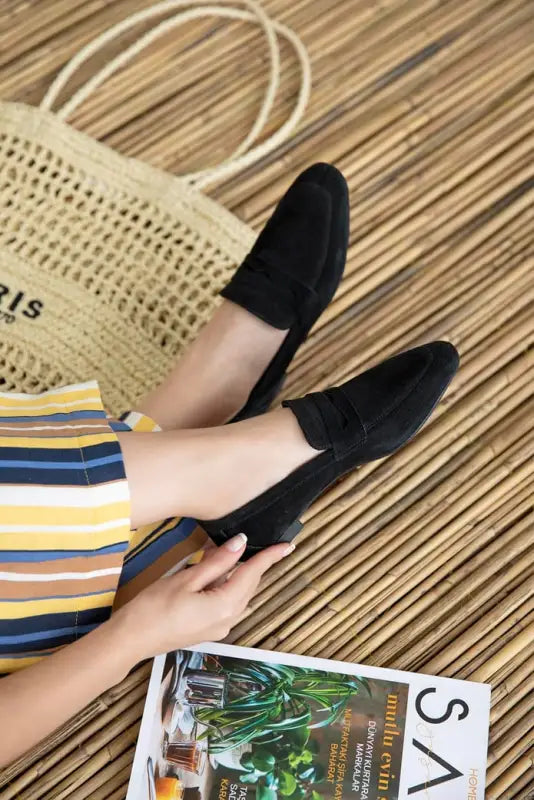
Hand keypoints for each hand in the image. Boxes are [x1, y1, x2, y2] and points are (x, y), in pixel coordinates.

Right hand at [114, 534, 292, 663]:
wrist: (130, 640)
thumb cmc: (153, 608)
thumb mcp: (186, 578)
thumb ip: (217, 562)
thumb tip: (241, 543)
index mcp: (225, 606)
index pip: (253, 574)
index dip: (269, 557)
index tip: (287, 546)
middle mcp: (228, 620)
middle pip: (248, 586)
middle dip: (252, 564)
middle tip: (250, 542)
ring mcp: (218, 628)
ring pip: (238, 595)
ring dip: (237, 575)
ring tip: (227, 555)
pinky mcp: (207, 630)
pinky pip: (226, 604)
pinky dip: (225, 587)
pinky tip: (213, 575)